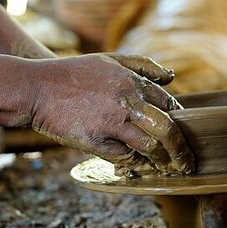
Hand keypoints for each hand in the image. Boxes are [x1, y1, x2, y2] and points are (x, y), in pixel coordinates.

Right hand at [27, 53, 194, 175]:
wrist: (37, 88)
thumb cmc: (76, 73)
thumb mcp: (111, 60)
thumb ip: (143, 66)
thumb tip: (172, 76)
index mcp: (132, 82)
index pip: (169, 104)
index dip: (181, 120)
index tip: (183, 131)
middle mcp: (126, 102)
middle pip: (168, 129)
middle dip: (182, 150)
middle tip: (188, 162)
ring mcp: (111, 123)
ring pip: (150, 147)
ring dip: (163, 160)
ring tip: (169, 167)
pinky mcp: (96, 141)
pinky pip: (124, 156)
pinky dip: (135, 161)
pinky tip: (140, 164)